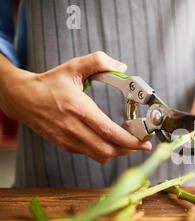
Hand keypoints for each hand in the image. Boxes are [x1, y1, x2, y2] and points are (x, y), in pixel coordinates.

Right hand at [0, 51, 150, 163]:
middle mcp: (73, 128)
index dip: (129, 140)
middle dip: (128, 149)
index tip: (144, 141)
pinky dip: (105, 150)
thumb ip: (98, 61)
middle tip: (140, 141)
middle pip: (107, 149)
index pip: (108, 131)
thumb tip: (121, 66)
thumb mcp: (73, 67)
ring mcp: (68, 140)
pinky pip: (91, 154)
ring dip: (118, 151)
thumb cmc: (48, 84)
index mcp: (77, 108)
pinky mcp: (66, 146)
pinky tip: (110, 139)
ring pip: (100, 156)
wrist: (22, 98)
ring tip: (127, 140)